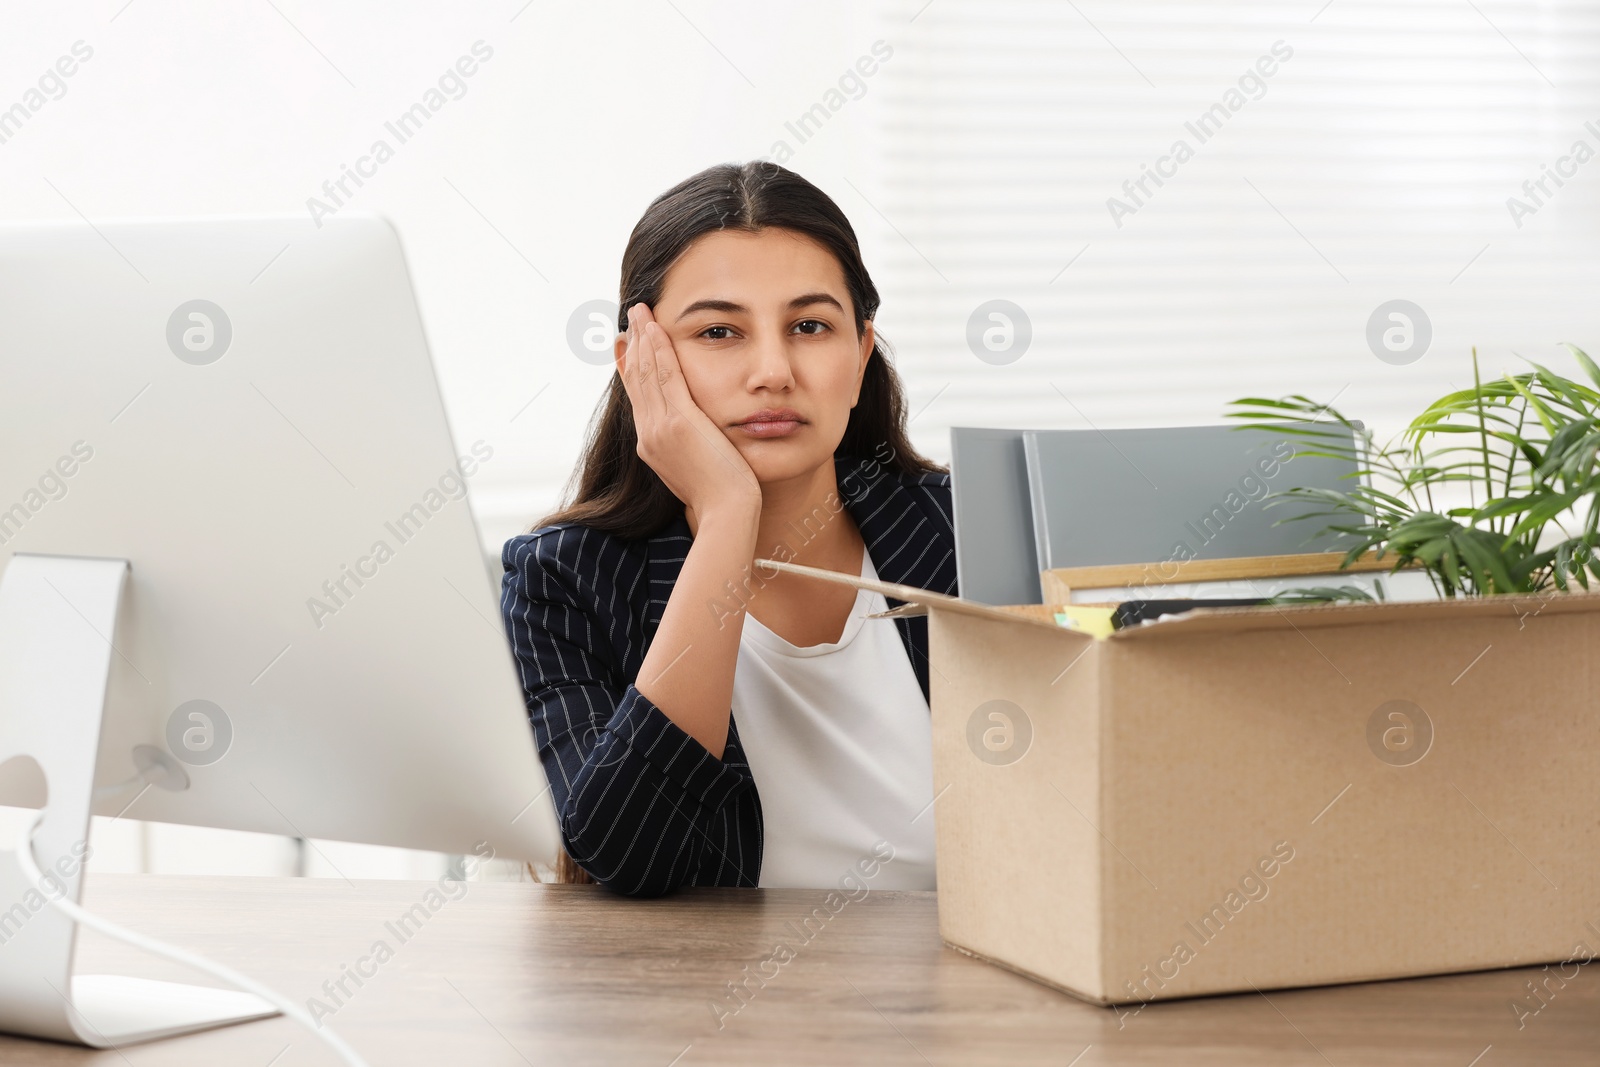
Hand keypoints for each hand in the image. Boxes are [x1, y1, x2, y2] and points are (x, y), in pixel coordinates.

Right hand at [617, 303, 761, 519]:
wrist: (726, 513)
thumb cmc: (721, 497)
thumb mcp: (697, 468)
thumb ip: (688, 447)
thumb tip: (693, 437)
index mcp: (651, 445)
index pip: (638, 397)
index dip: (631, 367)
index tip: (627, 345)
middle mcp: (647, 434)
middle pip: (636, 379)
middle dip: (633, 345)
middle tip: (631, 317)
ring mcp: (659, 428)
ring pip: (646, 372)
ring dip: (642, 338)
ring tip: (640, 311)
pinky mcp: (678, 422)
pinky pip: (665, 376)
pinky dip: (658, 349)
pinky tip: (655, 328)